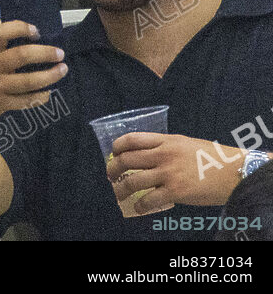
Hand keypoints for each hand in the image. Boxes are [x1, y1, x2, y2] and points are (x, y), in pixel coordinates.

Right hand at [0, 21, 66, 140]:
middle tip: (59, 53)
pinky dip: (40, 96)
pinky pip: (25, 100)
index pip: (0, 33)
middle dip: (44, 53)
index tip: (35, 30)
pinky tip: (47, 93)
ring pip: (28, 81)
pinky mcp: (0, 104)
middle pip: (20, 56)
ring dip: (49, 76)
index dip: (20, 28)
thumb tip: (27, 41)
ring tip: (62, 70)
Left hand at [107, 133, 243, 213]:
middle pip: (127, 159)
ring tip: (118, 193)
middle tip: (110, 175)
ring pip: (133, 181)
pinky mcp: (176, 192)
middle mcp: (163, 155)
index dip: (117, 146)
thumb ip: (166, 147)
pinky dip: (139, 205)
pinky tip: (138, 207)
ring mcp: (168, 174)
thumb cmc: (212, 158)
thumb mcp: (185, 144)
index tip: (113, 153)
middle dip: (113, 168)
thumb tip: (148, 155)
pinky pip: (149, 200)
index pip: (132, 139)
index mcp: (166, 141)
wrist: (235, 172)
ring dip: (121, 188)